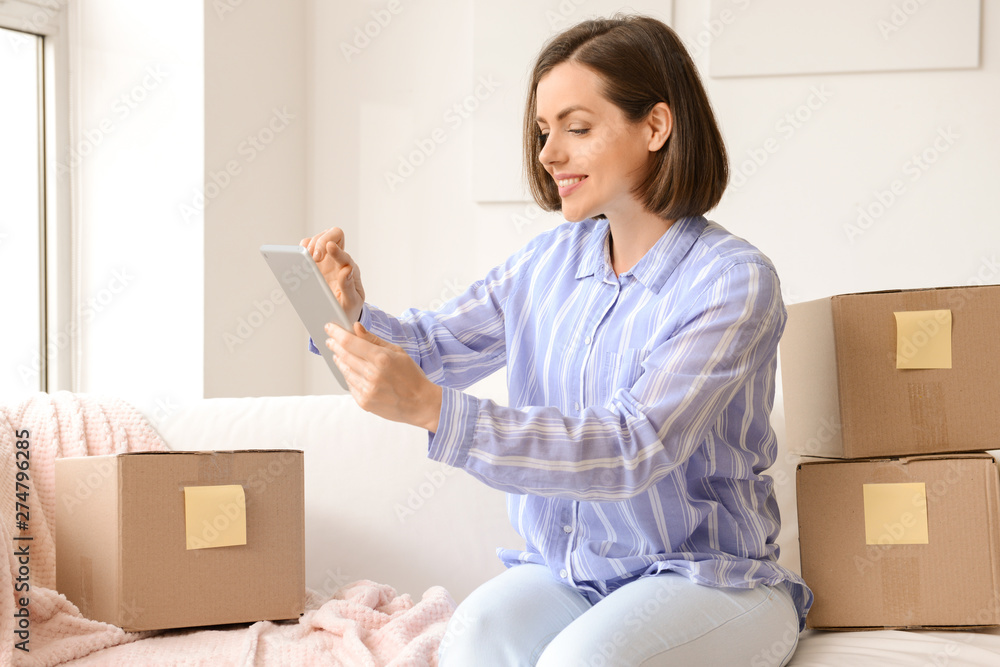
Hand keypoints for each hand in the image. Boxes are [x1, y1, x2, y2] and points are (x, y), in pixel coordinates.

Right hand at [300, 227, 364, 322]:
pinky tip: (299, 257)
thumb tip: (347, 270)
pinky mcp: (314, 262)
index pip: (345, 254)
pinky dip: (302, 248)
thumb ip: (349, 287)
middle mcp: (339, 260)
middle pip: (335, 235)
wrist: (340, 313)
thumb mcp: (351, 302)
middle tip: (314, 256)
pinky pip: (308, 247)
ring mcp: (326, 259)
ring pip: (320, 238)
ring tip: (305, 257)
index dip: (336, 250)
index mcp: (350, 270)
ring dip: (311, 244)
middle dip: (322, 240)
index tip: (329, 248)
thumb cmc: (348, 307)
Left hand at [325, 321, 442, 432]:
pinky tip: (350, 370)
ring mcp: (367, 389)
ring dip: (339, 360)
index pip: (350, 342)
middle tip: (331, 340)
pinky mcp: (364, 402)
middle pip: (344, 355)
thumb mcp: (397, 352)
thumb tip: (356, 328)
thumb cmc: (411, 376)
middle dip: (335, 345)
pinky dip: (348, 375)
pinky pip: (350, 384)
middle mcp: (372, 374)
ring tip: (338, 354)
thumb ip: (374, 340)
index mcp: (382, 358)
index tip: (330, 328)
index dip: (336, 333)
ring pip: (344, 370)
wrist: (420, 403)